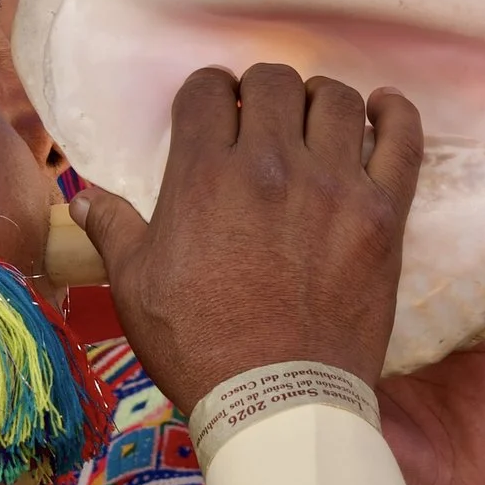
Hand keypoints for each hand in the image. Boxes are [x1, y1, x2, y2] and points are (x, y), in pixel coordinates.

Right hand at [72, 64, 420, 411]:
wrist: (277, 402)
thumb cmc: (199, 349)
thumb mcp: (136, 289)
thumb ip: (114, 230)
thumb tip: (82, 198)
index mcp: (204, 175)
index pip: (207, 89)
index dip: (207, 94)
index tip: (213, 114)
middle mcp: (271, 165)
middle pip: (273, 82)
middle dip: (260, 92)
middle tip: (260, 121)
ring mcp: (334, 186)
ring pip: (337, 99)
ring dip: (320, 100)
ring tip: (313, 121)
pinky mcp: (382, 214)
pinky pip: (402, 139)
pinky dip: (395, 113)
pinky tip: (382, 109)